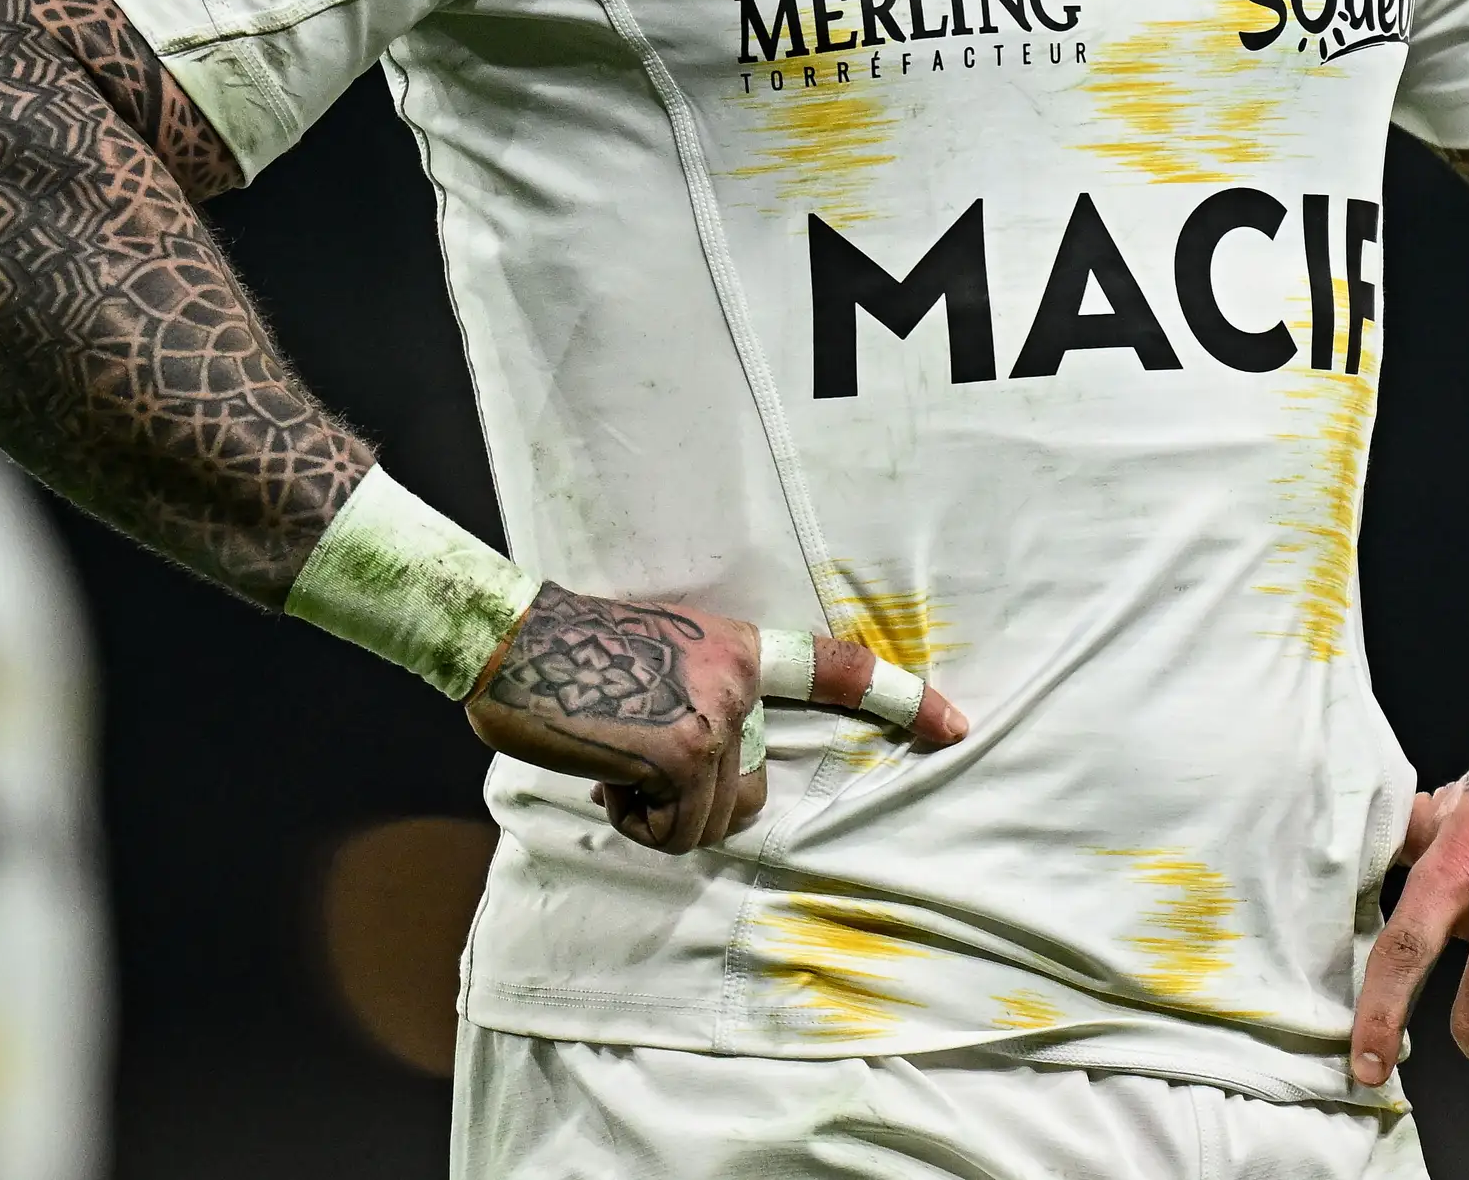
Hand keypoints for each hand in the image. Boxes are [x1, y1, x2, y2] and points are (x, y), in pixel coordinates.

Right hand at [462, 586, 970, 854]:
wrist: (511, 637)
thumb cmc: (568, 658)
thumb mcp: (659, 663)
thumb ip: (699, 706)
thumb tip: (703, 781)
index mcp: (739, 651)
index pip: (838, 669)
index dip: (903, 698)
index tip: (957, 725)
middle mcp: (740, 681)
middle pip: (749, 795)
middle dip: (689, 805)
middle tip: (629, 763)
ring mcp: (717, 717)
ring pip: (709, 823)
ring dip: (653, 814)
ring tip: (611, 759)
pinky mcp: (684, 752)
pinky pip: (673, 830)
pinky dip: (633, 820)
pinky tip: (603, 772)